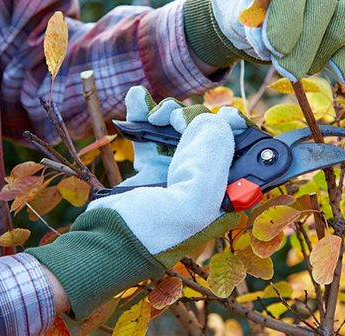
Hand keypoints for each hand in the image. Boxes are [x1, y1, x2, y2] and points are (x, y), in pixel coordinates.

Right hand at [26, 87, 246, 318]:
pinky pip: (151, 138)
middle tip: (176, 118)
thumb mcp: (194, 203)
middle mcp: (201, 186)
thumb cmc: (153, 234)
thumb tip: (213, 121)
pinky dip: (143, 116)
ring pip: (178, 133)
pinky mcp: (149, 173)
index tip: (225, 115)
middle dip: (193, 118)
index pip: (239, 156)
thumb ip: (211, 160)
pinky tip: (137, 98)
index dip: (235, 131)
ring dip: (167, 114)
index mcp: (221, 198)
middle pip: (206, 138)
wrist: (105, 246)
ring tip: (154, 112)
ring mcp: (174, 179)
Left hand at [184, 0, 344, 84]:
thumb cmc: (258, 17)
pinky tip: (335, 72)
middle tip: (289, 72)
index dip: (287, 16)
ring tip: (305, 70)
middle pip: (325, 1)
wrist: (271, 22)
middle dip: (307, 44)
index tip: (276, 49)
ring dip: (328, 50)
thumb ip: (258, 27)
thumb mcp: (247, 18)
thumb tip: (277, 47)